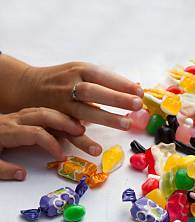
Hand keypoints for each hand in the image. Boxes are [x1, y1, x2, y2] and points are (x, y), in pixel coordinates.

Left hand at [0, 108, 100, 180]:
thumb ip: (3, 169)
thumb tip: (22, 174)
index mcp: (6, 132)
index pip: (36, 134)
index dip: (51, 144)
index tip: (61, 157)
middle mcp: (13, 120)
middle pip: (43, 115)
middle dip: (64, 122)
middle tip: (81, 132)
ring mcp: (15, 116)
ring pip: (43, 110)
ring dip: (63, 117)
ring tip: (80, 126)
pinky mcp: (16, 117)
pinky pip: (39, 111)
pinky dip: (55, 115)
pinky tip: (65, 121)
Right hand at [20, 62, 142, 130]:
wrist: (27, 87)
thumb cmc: (63, 80)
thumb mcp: (81, 72)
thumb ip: (106, 81)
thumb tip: (137, 89)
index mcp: (78, 71)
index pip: (101, 75)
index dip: (120, 83)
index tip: (139, 92)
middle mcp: (68, 87)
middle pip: (92, 91)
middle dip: (115, 98)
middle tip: (137, 105)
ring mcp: (61, 105)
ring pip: (83, 111)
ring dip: (106, 118)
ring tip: (127, 124)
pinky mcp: (55, 122)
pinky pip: (68, 133)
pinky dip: (82, 142)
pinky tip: (97, 149)